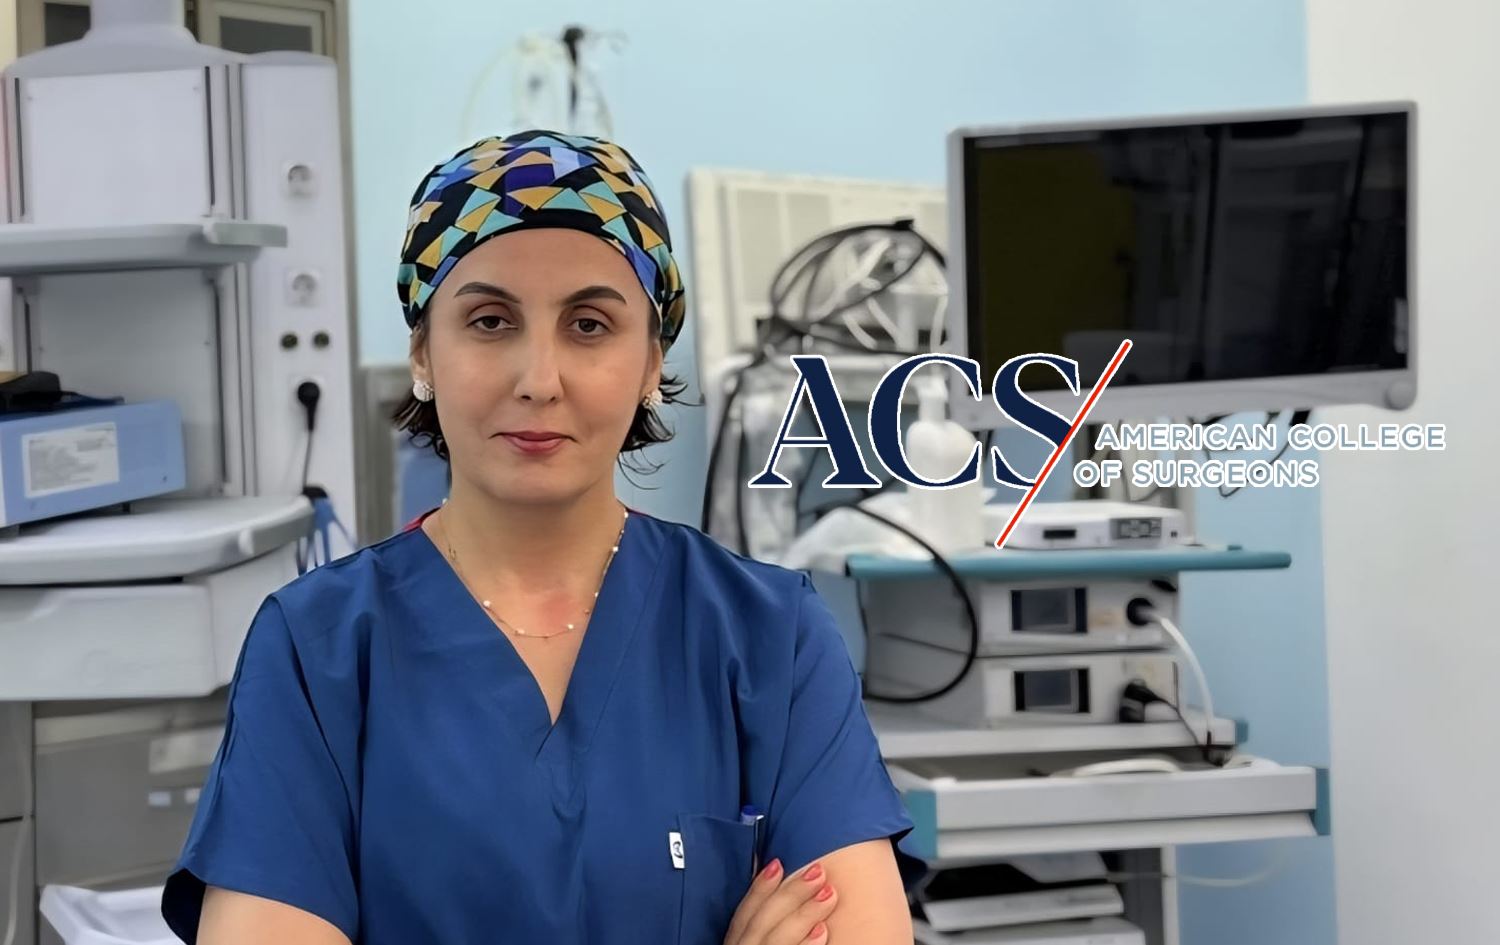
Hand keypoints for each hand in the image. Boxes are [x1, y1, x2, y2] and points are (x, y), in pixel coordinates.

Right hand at [722, 859, 838, 944]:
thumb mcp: (757, 938)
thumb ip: (765, 919)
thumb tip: (776, 875)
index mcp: (736, 943)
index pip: (743, 914)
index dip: (758, 887)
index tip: (778, 863)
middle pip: (762, 922)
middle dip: (790, 894)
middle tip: (818, 871)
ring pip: (777, 940)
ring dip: (804, 914)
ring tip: (829, 894)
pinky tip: (823, 931)